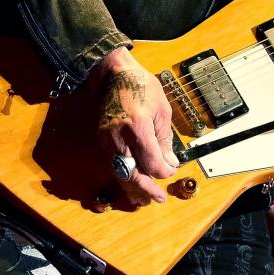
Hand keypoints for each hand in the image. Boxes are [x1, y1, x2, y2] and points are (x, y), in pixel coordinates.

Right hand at [92, 47, 180, 207]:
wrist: (113, 75)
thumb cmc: (140, 87)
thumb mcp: (162, 110)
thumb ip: (165, 139)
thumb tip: (169, 162)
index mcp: (138, 128)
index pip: (151, 163)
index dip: (164, 172)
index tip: (172, 170)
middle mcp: (119, 138)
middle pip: (132, 175)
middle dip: (146, 190)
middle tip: (158, 199)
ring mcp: (107, 141)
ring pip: (120, 174)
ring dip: (133, 189)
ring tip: (146, 199)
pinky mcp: (101, 141)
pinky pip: (114, 165)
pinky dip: (124, 177)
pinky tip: (134, 183)